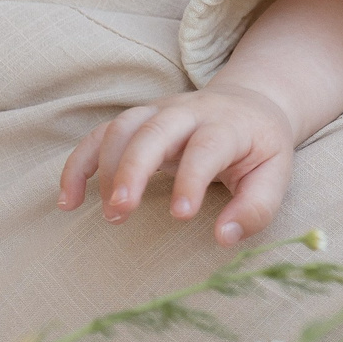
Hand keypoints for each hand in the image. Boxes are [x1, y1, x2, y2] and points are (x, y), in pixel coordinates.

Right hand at [57, 85, 297, 244]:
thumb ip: (256, 208)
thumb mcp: (275, 175)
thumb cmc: (261, 148)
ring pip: (122, 128)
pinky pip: (98, 136)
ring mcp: (158, 112)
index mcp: (228, 125)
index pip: (206, 147)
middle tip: (121, 211)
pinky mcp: (137, 121)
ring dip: (105, 168)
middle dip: (132, 169)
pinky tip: (67, 200)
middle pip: (154, 131)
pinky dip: (78, 164)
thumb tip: (223, 238)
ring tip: (109, 214)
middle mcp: (188, 112)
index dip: (191, 178)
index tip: (181, 215)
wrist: (250, 103)